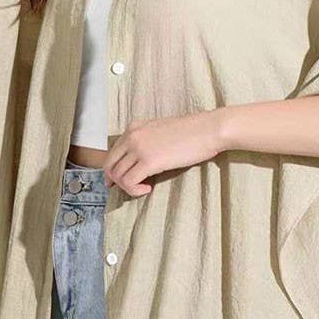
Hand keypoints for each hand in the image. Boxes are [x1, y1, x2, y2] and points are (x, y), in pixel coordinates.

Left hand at [103, 110, 224, 197]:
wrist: (208, 129)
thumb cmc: (192, 133)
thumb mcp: (161, 131)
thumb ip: (146, 141)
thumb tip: (138, 161)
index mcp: (134, 128)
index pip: (112, 152)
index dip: (112, 170)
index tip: (117, 181)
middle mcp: (132, 136)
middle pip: (110, 165)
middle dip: (115, 181)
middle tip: (128, 189)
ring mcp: (139, 148)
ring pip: (118, 176)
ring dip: (128, 187)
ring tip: (144, 187)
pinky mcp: (149, 161)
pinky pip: (129, 182)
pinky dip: (135, 190)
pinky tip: (148, 189)